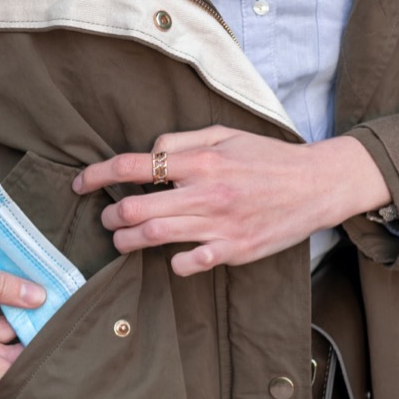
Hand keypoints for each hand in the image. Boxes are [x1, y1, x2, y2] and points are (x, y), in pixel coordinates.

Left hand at [71, 126, 390, 275]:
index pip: (133, 166)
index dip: (98, 175)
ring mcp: (219, 225)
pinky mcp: (233, 250)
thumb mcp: (225, 134)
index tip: (81, 184)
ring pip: (153, 238)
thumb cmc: (267, 158)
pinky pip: (189, 263)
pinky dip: (173, 262)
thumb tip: (148, 153)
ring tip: (122, 240)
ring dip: (127, 241)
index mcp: (200, 160)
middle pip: (134, 209)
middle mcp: (206, 192)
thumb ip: (182, 141)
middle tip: (106, 217)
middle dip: (110, 215)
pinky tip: (171, 257)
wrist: (317, 184)